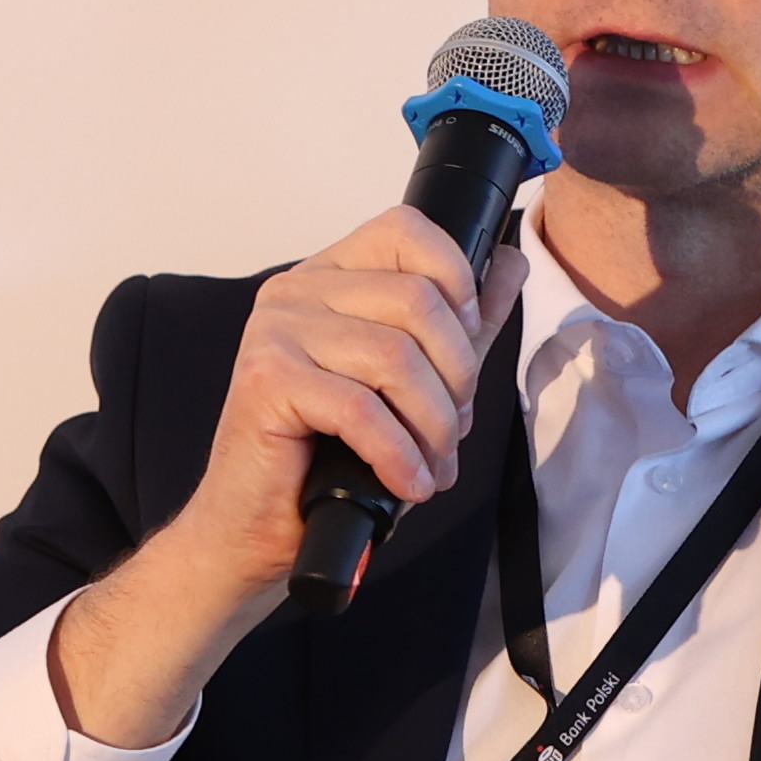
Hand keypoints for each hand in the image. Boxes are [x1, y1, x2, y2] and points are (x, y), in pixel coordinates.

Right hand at [49, 206, 525, 746]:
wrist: (252, 529)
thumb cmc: (323, 461)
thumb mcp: (411, 383)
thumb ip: (457, 323)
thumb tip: (508, 263)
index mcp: (326, 278)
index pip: (406, 230)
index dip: (456, 281)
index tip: (464, 345)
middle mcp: (293, 292)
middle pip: (417, 300)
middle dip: (456, 376)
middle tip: (450, 430)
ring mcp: (274, 332)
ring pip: (396, 356)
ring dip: (432, 424)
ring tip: (431, 464)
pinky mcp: (266, 380)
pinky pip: (362, 408)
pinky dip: (398, 454)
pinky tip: (406, 483)